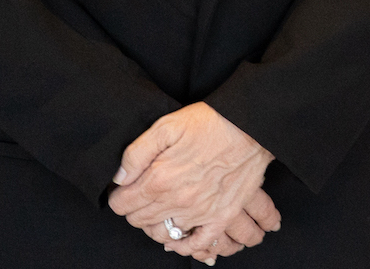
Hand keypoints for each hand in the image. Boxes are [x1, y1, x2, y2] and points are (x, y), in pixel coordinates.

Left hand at [108, 103, 275, 251]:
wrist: (250, 125)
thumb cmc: (210, 122)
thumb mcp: (166, 126)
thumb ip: (136, 153)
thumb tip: (119, 178)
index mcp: (159, 179)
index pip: (122, 205)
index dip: (119, 196)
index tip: (124, 190)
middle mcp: (178, 201)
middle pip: (140, 220)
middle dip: (135, 209)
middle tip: (140, 196)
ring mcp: (200, 212)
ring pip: (164, 234)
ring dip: (156, 225)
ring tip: (158, 211)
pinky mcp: (222, 216)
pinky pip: (199, 243)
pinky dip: (184, 246)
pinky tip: (177, 238)